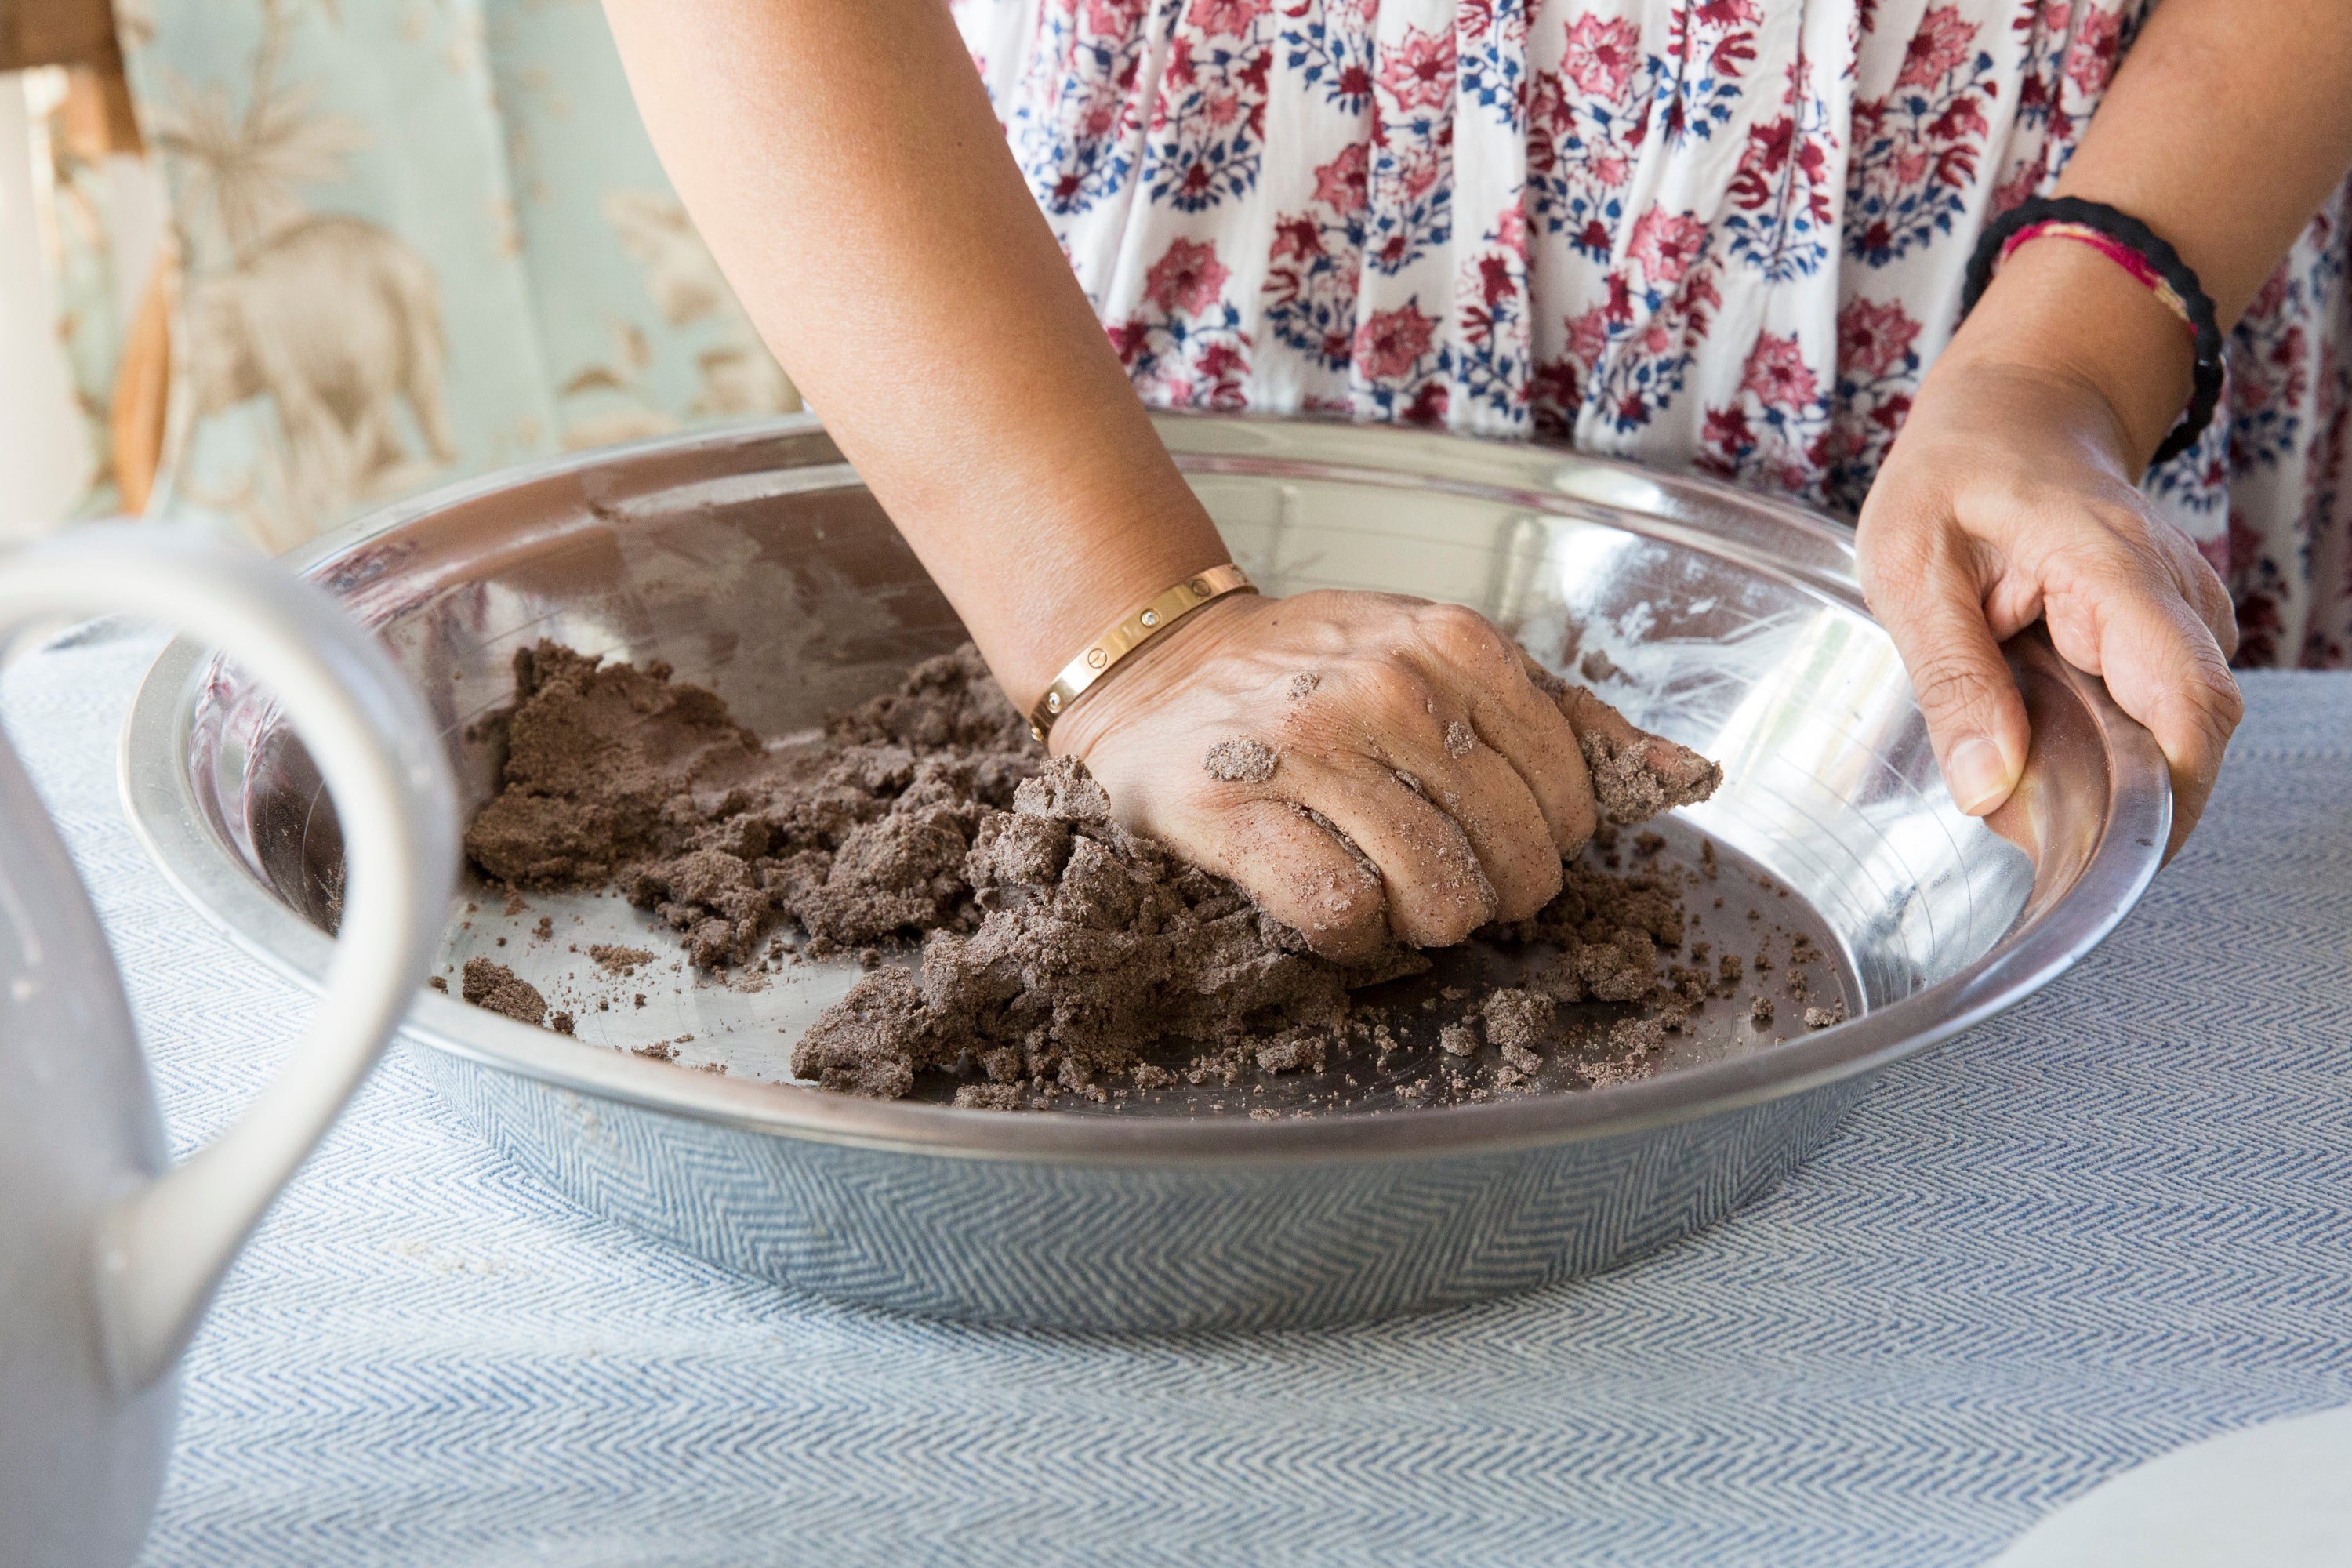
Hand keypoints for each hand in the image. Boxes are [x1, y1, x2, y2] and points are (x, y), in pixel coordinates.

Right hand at [1047, 591, 1603, 960]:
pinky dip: (1355, 937)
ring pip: (1436, 898)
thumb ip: (1567, 722)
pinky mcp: (1233, 812)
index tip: (1494, 836)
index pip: (1569, 801)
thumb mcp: (1449, 662)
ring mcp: (1308, 749)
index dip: (1543, 843)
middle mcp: (1389, 688)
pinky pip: (1344, 915)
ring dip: (1422, 919)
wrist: (1162, 665)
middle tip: (1440, 872)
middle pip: (1510, 860)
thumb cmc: (1320, 675)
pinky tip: (1336, 906)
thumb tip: (1691, 774)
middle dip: (1490, 892)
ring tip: (1386, 886)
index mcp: (1457, 645)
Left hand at [1856, 353, 2240, 857]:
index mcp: (2117, 572)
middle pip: (2193, 738)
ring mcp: (2184, 618)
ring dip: (2112, 780)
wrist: (2012, 415)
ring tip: (2024, 786)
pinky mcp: (2169, 638)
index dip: (2163, 801)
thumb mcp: (1911, 568)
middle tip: (2032, 835)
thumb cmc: (1954, 477)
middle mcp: (2177, 598)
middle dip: (2125, 806)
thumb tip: (1988, 789)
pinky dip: (2107, 750)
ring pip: (2176, 735)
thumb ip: (1950, 678)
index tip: (2099, 856)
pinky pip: (2156, 717)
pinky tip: (2043, 746)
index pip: (2189, 708)